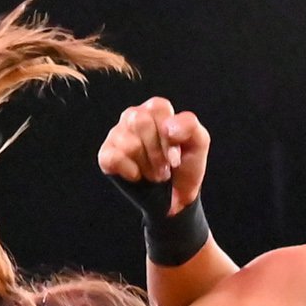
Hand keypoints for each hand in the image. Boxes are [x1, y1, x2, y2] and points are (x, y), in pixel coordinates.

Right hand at [97, 98, 210, 213]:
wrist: (175, 198)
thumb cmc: (184, 166)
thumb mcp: (198, 143)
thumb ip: (190, 125)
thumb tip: (168, 127)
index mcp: (156, 110)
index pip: (158, 108)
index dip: (168, 136)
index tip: (176, 158)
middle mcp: (134, 116)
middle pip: (141, 122)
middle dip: (157, 153)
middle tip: (164, 167)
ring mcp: (117, 134)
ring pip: (130, 143)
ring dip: (147, 166)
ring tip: (153, 172)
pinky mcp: (106, 154)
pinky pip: (113, 158)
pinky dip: (131, 172)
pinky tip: (137, 175)